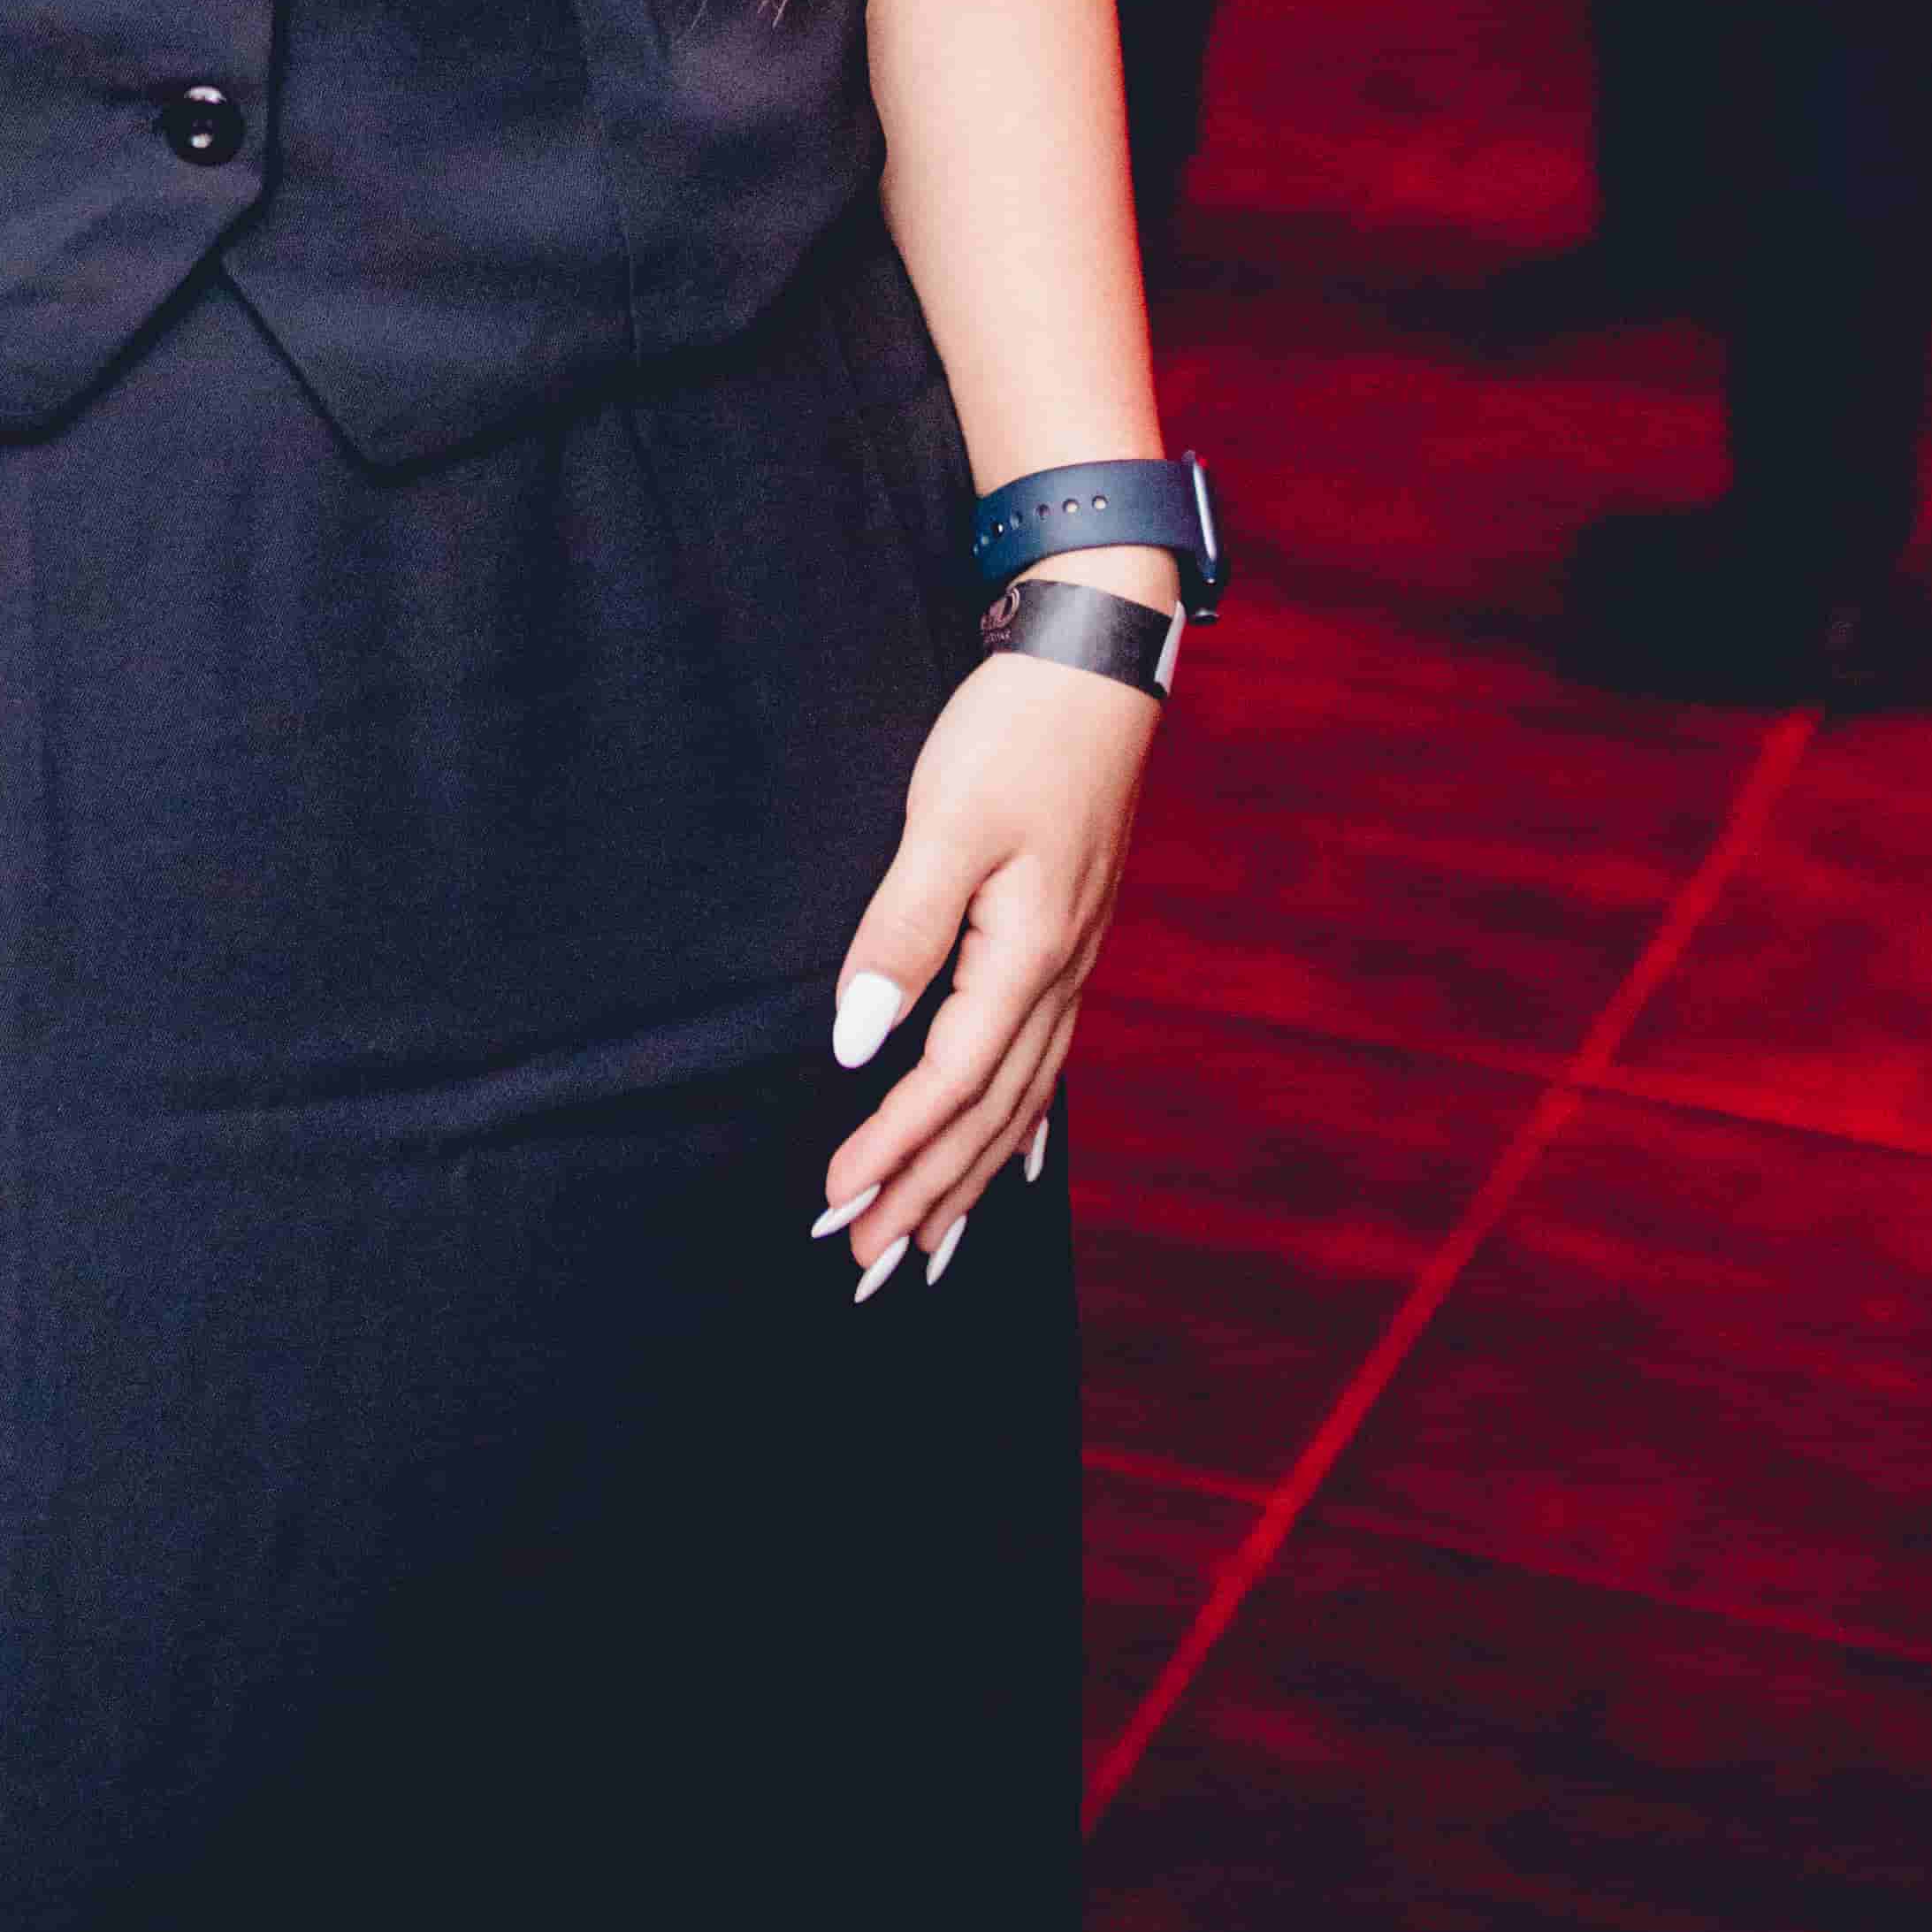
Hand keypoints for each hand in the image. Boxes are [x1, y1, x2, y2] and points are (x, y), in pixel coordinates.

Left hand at [814, 641, 1160, 1293]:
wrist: (1095, 666)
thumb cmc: (1014, 736)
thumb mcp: (944, 824)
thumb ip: (901, 935)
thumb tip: (854, 1039)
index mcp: (1027, 957)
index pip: (946, 1084)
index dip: (889, 1149)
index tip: (836, 1200)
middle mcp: (1058, 978)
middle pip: (988, 1118)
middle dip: (926, 1194)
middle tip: (868, 1264)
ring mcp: (1072, 965)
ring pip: (1019, 1102)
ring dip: (969, 1177)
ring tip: (929, 1243)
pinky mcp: (1067, 943)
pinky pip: (1041, 1065)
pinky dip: (1017, 1128)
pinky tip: (1009, 1162)